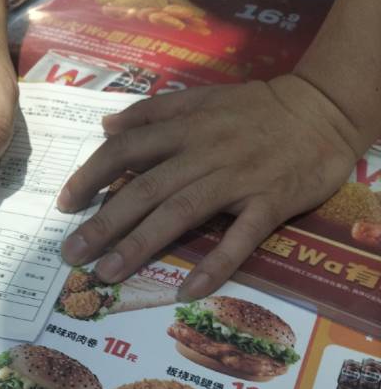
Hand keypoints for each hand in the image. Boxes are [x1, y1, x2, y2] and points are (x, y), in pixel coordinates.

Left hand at [58, 74, 361, 299]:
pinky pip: (240, 238)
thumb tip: (106, 127)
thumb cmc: (258, 108)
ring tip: (106, 274)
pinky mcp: (270, 203)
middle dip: (103, 222)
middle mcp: (205, 153)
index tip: (65, 203)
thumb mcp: (203, 97)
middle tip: (71, 253)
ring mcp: (238, 179)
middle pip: (145, 189)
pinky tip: (186, 290)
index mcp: (186, 127)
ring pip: (181, 213)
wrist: (324, 109)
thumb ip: (154, 112)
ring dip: (140, 245)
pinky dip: (214, 265)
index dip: (92, 175)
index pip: (127, 150)